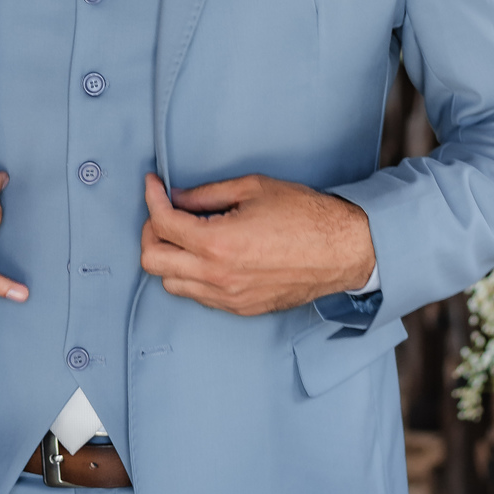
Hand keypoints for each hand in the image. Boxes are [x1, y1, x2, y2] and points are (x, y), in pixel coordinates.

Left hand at [140, 172, 374, 315]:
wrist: (342, 250)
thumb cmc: (305, 215)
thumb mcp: (253, 189)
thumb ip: (206, 194)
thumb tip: (176, 197)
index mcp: (217, 243)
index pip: (162, 223)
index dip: (152, 198)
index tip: (154, 185)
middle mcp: (217, 276)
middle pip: (153, 261)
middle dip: (151, 232)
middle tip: (164, 212)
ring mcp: (228, 297)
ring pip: (170, 284)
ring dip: (169, 257)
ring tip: (185, 235)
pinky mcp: (241, 309)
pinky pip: (198, 296)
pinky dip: (191, 275)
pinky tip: (205, 255)